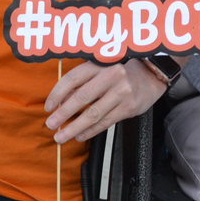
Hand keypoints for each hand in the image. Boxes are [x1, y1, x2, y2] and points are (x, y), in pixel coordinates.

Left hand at [44, 58, 166, 143]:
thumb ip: (82, 82)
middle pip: (81, 97)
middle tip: (50, 124)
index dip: (57, 93)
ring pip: (93, 114)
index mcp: (100, 64)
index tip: (48, 106)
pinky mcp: (128, 108)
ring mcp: (121, 93)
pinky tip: (80, 135)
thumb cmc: (120, 73)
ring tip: (61, 136)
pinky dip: (90, 131)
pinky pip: (105, 122)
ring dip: (74, 127)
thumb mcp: (101, 70)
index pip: (73, 78)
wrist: (151, 76)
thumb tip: (60, 100)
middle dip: (63, 113)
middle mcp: (111, 76)